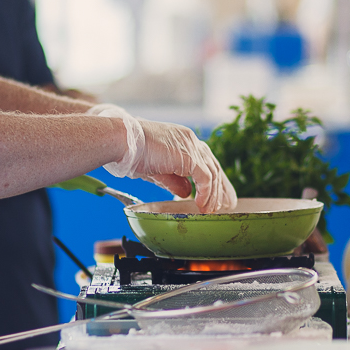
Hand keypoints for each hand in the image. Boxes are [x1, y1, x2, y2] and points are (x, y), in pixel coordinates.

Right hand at [88, 104, 236, 212]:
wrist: (123, 142)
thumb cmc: (133, 154)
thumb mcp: (157, 171)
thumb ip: (174, 180)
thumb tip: (187, 193)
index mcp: (184, 139)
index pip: (206, 160)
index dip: (213, 179)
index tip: (216, 195)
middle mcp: (191, 140)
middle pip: (214, 165)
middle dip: (222, 187)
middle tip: (226, 205)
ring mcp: (191, 146)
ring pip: (213, 173)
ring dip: (214, 194)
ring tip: (211, 210)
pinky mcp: (189, 156)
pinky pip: (206, 178)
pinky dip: (207, 193)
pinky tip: (202, 205)